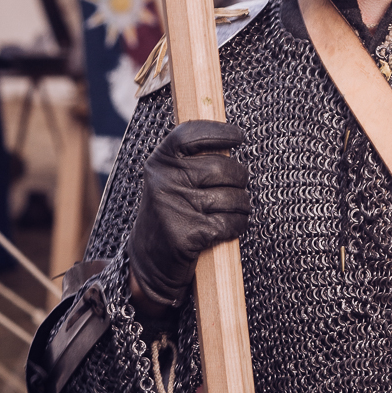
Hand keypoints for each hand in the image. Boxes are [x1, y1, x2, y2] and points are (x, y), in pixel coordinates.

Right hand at [128, 120, 249, 308]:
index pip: (190, 134)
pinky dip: (237, 225)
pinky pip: (231, 222)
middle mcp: (164, 181)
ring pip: (233, 197)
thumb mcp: (170, 179)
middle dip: (239, 179)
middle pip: (223, 168)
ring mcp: (175, 207)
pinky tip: (227, 227)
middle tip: (238, 186)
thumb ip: (192, 160)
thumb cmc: (171, 212)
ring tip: (232, 209)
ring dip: (241, 205)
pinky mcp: (189, 233)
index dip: (219, 132)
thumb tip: (230, 144)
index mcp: (160, 162)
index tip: (239, 136)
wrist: (149, 259)